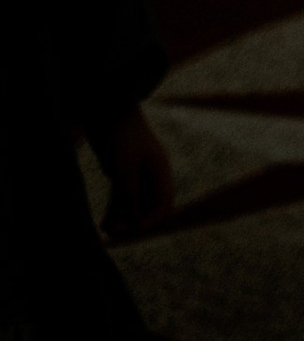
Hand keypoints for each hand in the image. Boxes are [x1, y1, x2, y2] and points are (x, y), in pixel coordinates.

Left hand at [97, 106, 173, 239]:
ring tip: (108, 228)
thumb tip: (134, 222)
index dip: (153, 219)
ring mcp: (134, 175)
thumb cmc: (120, 132)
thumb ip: (130, 193)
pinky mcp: (119, 175)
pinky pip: (120, 200)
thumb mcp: (125, 165)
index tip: (136, 226)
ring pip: (132, 206)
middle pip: (148, 208)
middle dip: (134, 223)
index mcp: (159, 169)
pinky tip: (103, 223)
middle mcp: (149, 175)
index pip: (164, 202)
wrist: (105, 109)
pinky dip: (113, 212)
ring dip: (122, 220)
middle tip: (118, 231)